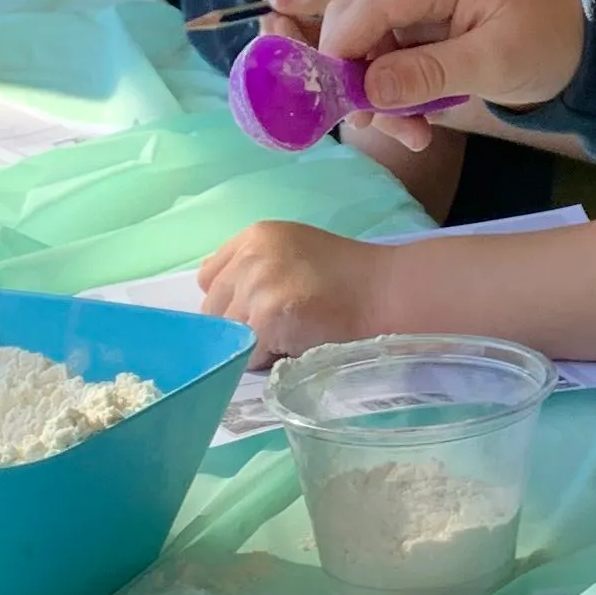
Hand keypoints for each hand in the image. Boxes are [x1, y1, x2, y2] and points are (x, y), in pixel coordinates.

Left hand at [196, 221, 387, 358]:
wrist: (385, 292)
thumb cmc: (348, 280)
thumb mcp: (295, 252)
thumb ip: (256, 267)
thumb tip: (227, 304)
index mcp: (255, 235)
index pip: (210, 277)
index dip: (232, 300)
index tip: (257, 310)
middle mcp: (249, 255)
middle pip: (214, 309)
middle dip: (241, 324)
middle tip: (282, 325)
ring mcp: (255, 284)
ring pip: (229, 335)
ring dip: (255, 344)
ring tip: (293, 333)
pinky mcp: (265, 315)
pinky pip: (247, 353)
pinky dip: (267, 358)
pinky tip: (297, 343)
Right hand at [313, 0, 588, 152]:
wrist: (585, 47)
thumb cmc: (549, 44)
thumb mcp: (494, 63)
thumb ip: (430, 73)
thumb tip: (368, 90)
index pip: (369, 1)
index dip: (341, 47)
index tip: (335, 99)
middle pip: (357, 17)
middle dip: (354, 73)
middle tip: (369, 124)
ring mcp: (420, 1)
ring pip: (368, 42)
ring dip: (377, 92)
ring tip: (411, 135)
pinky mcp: (423, 27)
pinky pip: (388, 56)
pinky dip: (394, 92)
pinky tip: (414, 126)